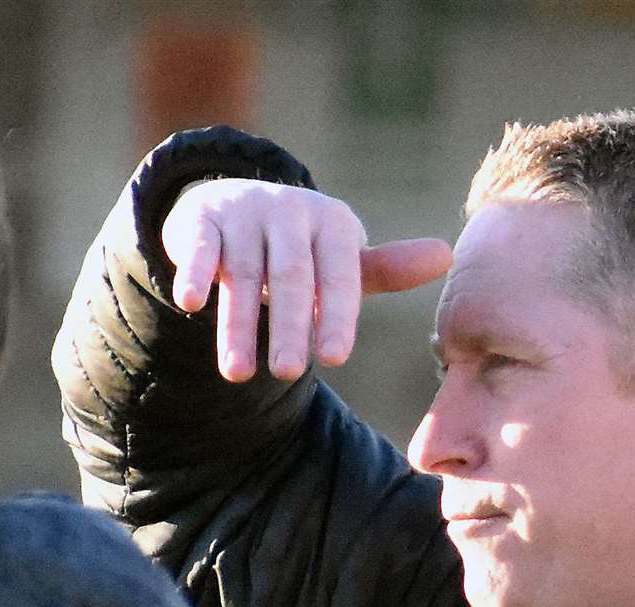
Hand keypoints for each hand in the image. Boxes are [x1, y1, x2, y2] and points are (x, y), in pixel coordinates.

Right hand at [162, 179, 452, 381]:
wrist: (232, 204)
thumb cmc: (297, 248)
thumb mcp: (337, 258)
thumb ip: (382, 269)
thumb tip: (446, 255)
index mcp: (331, 222)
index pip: (339, 273)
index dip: (336, 314)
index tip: (334, 357)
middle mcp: (289, 211)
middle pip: (291, 276)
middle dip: (287, 326)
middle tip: (287, 374)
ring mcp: (244, 213)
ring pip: (241, 273)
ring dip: (237, 324)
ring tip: (237, 374)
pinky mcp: (202, 220)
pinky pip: (199, 248)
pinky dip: (193, 274)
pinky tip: (188, 304)